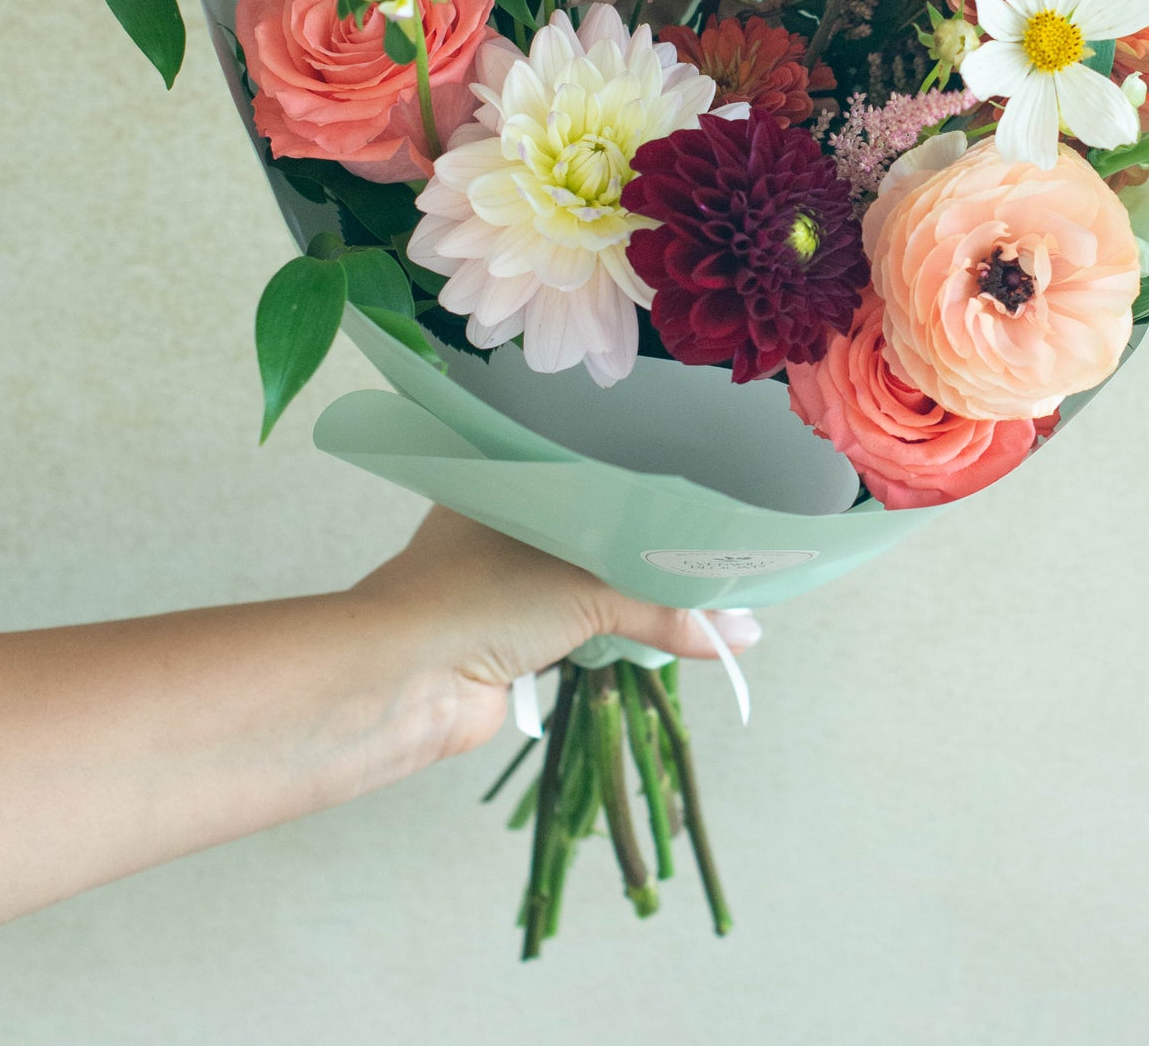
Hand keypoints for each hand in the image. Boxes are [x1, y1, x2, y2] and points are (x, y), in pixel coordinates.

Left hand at [348, 508, 760, 759]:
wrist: (404, 682)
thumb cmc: (481, 597)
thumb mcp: (588, 586)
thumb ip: (668, 608)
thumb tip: (745, 635)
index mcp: (517, 478)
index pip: (602, 466)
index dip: (656, 480)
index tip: (714, 487)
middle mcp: (514, 521)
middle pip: (606, 528)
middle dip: (657, 545)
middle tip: (725, 542)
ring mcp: (510, 582)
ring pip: (596, 580)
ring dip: (640, 596)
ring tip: (710, 590)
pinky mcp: (516, 638)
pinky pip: (585, 627)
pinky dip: (620, 634)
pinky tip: (665, 633)